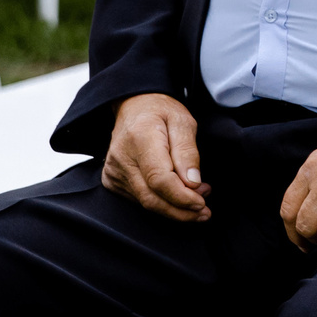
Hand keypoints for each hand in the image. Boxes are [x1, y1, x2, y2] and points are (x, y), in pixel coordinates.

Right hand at [104, 93, 209, 221]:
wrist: (133, 106)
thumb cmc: (159, 111)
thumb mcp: (183, 122)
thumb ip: (188, 152)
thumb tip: (192, 183)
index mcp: (140, 138)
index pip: (159, 179)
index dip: (182, 197)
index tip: (201, 202)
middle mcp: (122, 157)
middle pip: (152, 198)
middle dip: (182, 210)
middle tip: (204, 210)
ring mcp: (114, 171)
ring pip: (146, 203)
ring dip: (174, 208)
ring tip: (196, 198)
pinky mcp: (112, 180)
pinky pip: (139, 200)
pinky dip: (161, 203)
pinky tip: (176, 196)